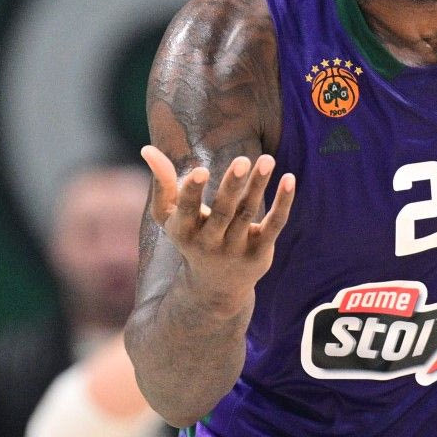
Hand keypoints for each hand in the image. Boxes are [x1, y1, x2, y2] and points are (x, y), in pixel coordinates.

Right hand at [141, 144, 295, 315]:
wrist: (216, 288)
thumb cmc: (191, 238)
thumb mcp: (171, 216)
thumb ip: (163, 183)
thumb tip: (147, 149)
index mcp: (184, 232)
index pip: (187, 211)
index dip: (192, 192)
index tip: (199, 169)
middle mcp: (209, 243)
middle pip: (223, 213)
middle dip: (232, 187)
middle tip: (242, 160)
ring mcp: (236, 250)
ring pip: (248, 213)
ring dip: (258, 185)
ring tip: (267, 159)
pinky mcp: (260, 252)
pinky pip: (274, 224)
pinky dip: (283, 202)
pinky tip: (289, 178)